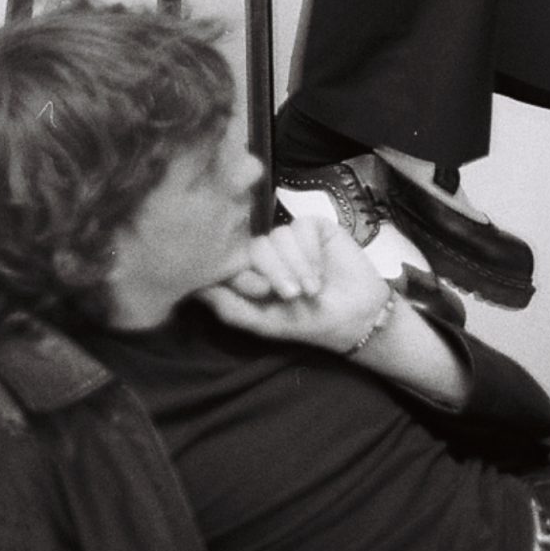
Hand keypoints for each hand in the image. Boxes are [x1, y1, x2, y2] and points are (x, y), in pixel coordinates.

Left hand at [198, 211, 393, 353]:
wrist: (354, 315)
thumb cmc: (306, 323)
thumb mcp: (262, 323)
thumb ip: (228, 307)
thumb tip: (194, 289)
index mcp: (250, 273)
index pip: (232, 259)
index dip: (245, 276)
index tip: (264, 296)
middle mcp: (267, 252)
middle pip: (255, 247)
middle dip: (275, 273)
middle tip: (292, 296)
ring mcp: (290, 238)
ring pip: (279, 237)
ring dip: (297, 266)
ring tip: (311, 289)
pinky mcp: (315, 227)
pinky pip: (302, 228)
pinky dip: (310, 253)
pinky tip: (321, 271)